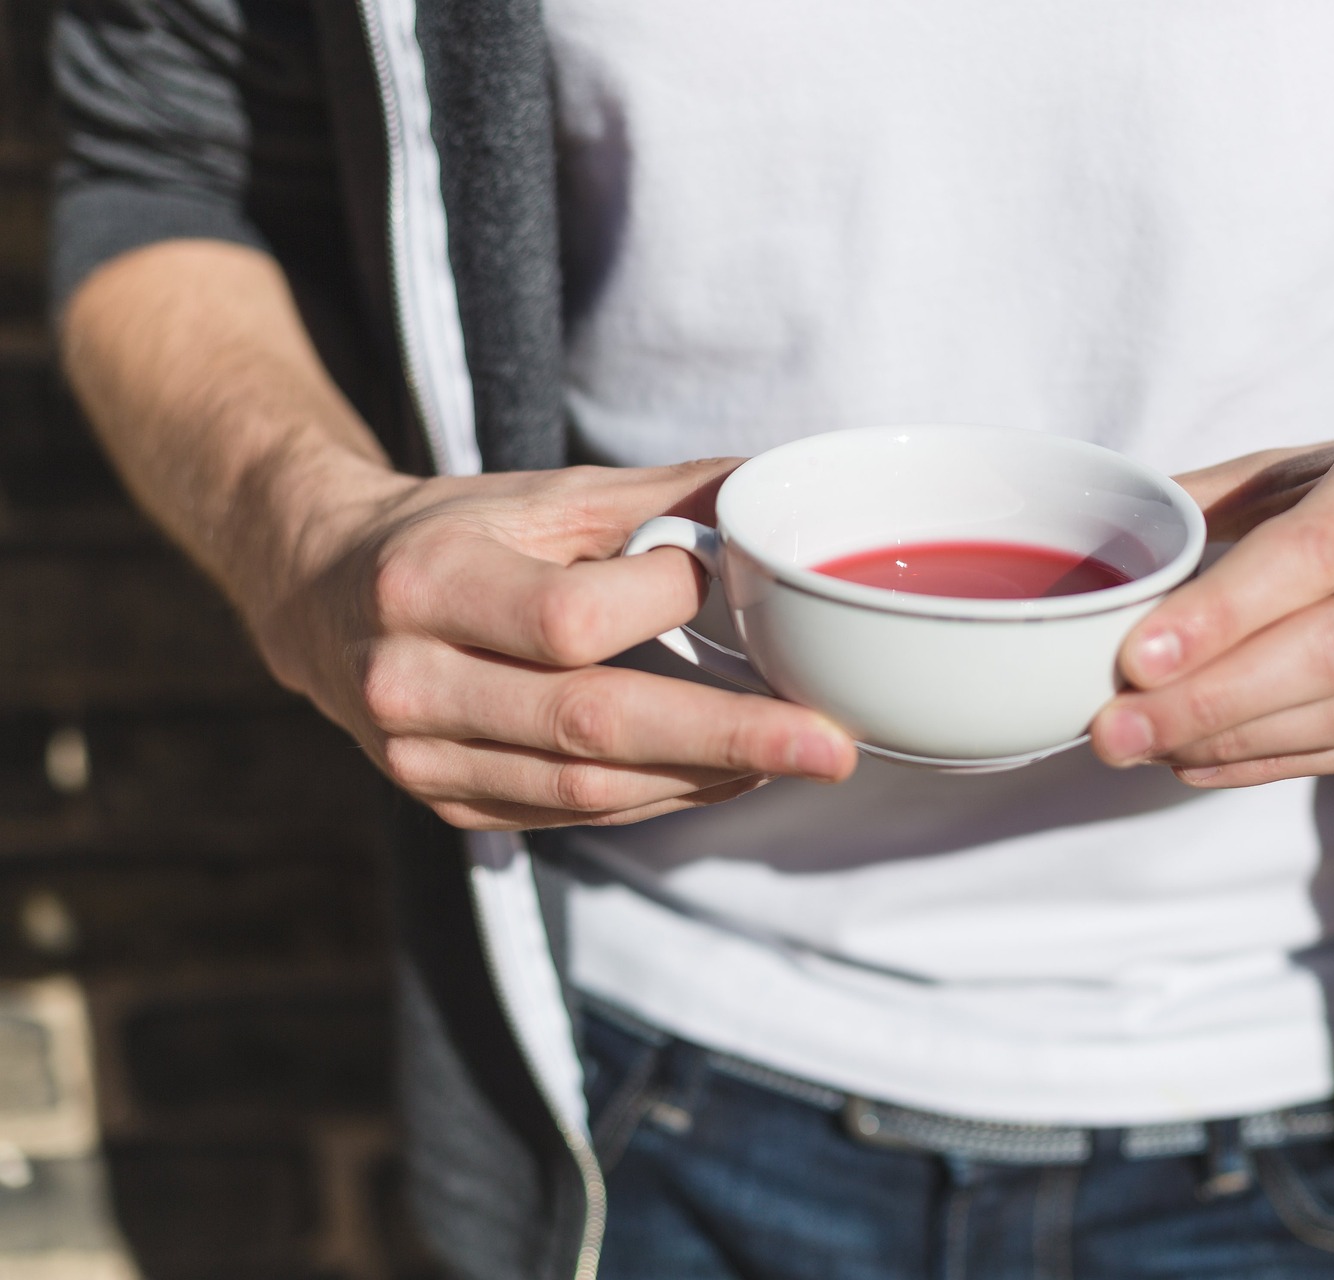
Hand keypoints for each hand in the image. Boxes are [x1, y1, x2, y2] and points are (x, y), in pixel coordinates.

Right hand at [239, 458, 857, 829]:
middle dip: (727, 736)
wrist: (318, 598)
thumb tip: (776, 486)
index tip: (731, 577)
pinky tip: (728, 773)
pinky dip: (661, 795)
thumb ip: (656, 498)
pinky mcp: (448, 804)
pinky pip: (572, 815)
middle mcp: (411, 683)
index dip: (660, 601)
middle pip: (590, 723)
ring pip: (587, 788)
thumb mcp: (535, 496)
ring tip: (798, 754)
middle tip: (831, 742)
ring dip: (708, 774)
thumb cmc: (449, 534)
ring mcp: (422, 759)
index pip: (565, 618)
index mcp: (427, 584)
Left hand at [1088, 418, 1333, 784]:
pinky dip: (1281, 763)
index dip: (1224, 613)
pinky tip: (1206, 763)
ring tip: (1148, 748)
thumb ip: (1219, 500)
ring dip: (1239, 743)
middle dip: (1212, 700)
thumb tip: (1100, 546)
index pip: (1315, 552)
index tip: (1136, 657)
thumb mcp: (1324, 463)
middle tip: (1115, 729)